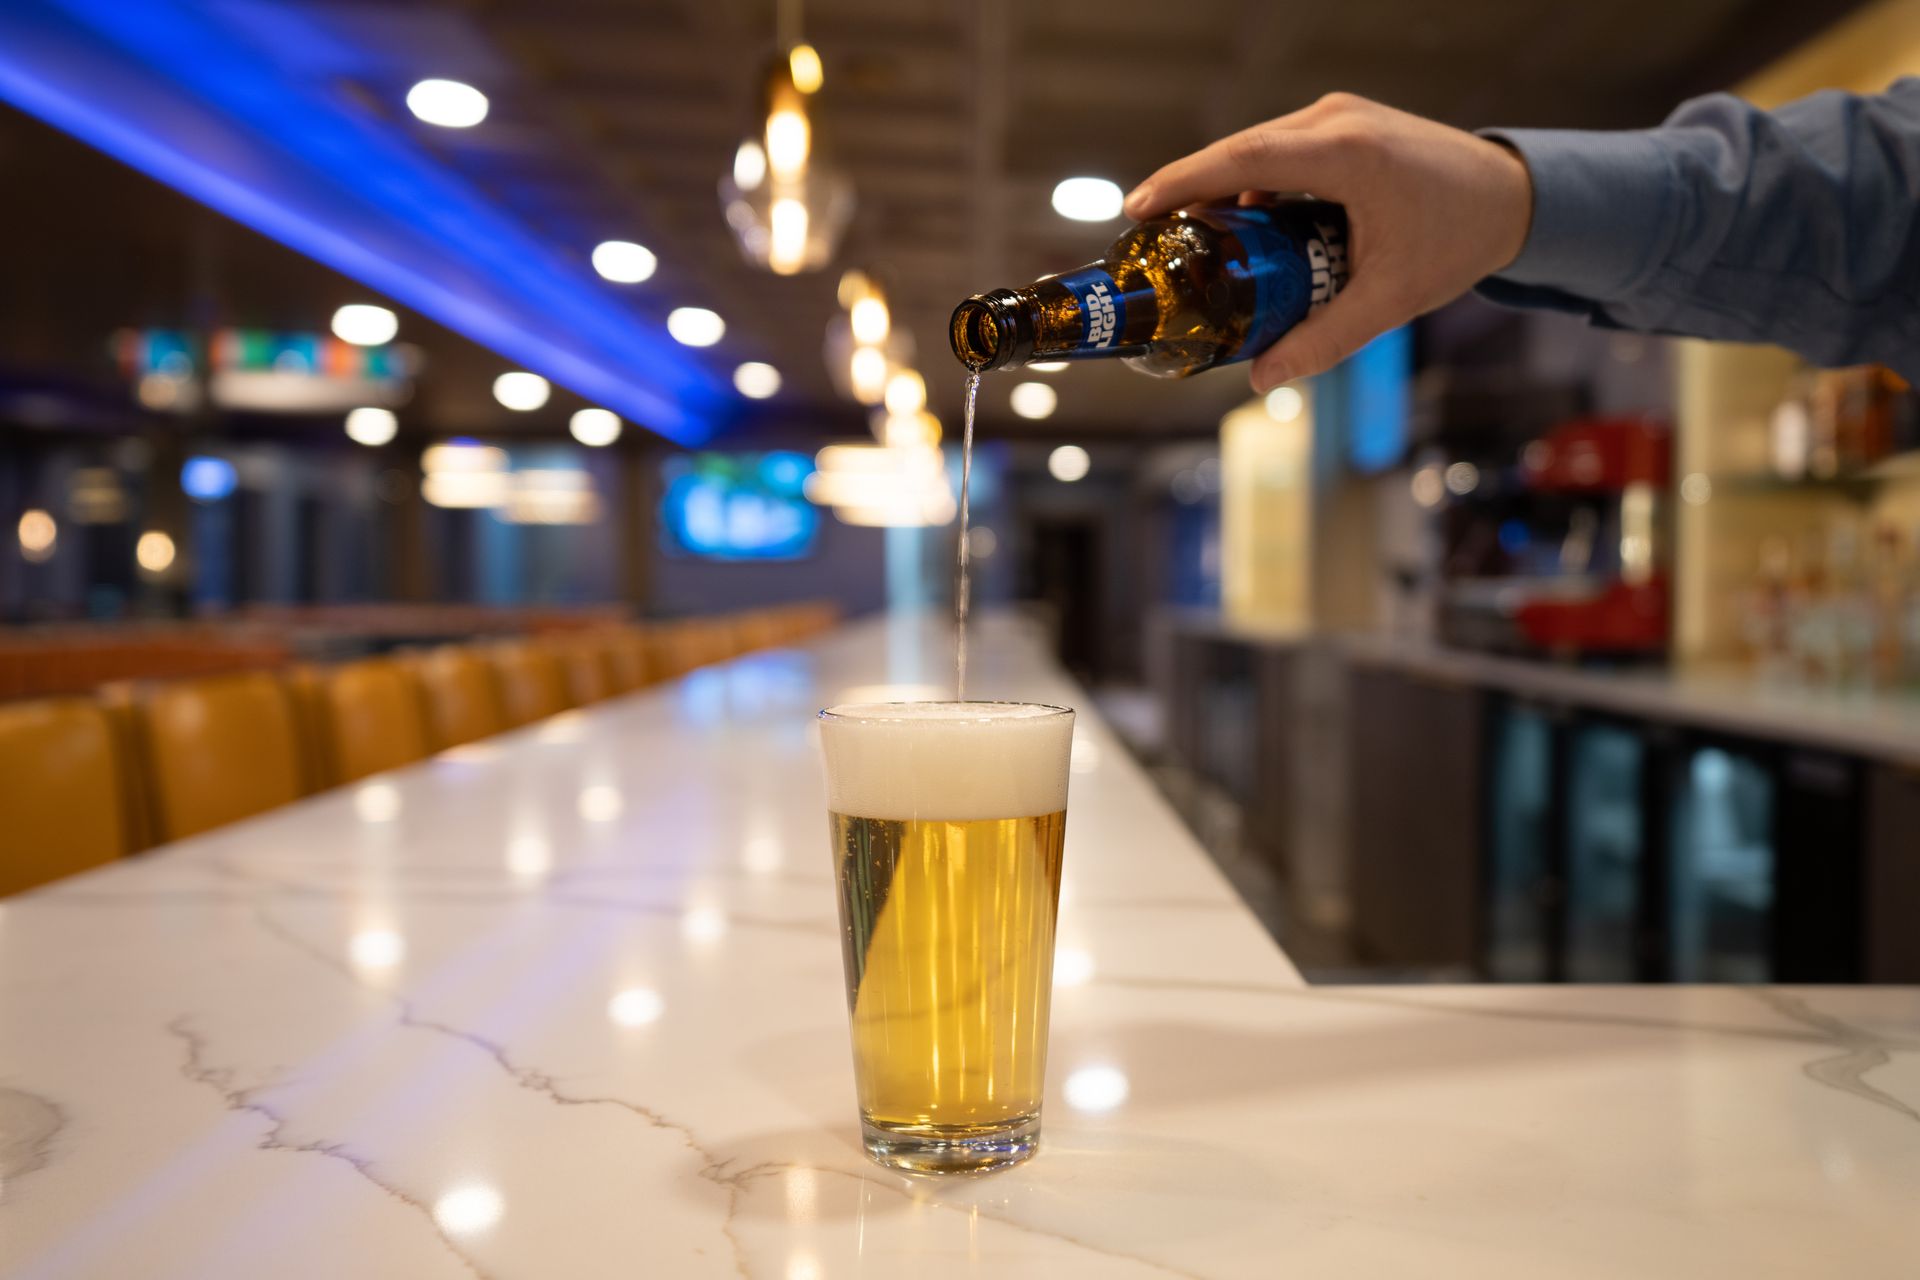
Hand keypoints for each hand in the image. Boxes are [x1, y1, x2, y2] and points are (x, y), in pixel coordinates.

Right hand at [1125, 93, 1534, 391]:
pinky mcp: (1343, 122)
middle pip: (1239, 151)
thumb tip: (1265, 377)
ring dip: (1221, 187)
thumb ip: (1325, 339)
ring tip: (1189, 236)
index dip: (1183, 182)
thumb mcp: (1390, 299)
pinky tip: (1242, 222)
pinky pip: (1280, 148)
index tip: (1138, 209)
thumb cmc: (1458, 240)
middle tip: (1148, 234)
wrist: (1512, 196)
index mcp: (1347, 155)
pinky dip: (1253, 181)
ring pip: (1257, 148)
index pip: (1242, 161)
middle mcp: (1337, 122)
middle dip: (1189, 189)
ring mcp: (1340, 115)